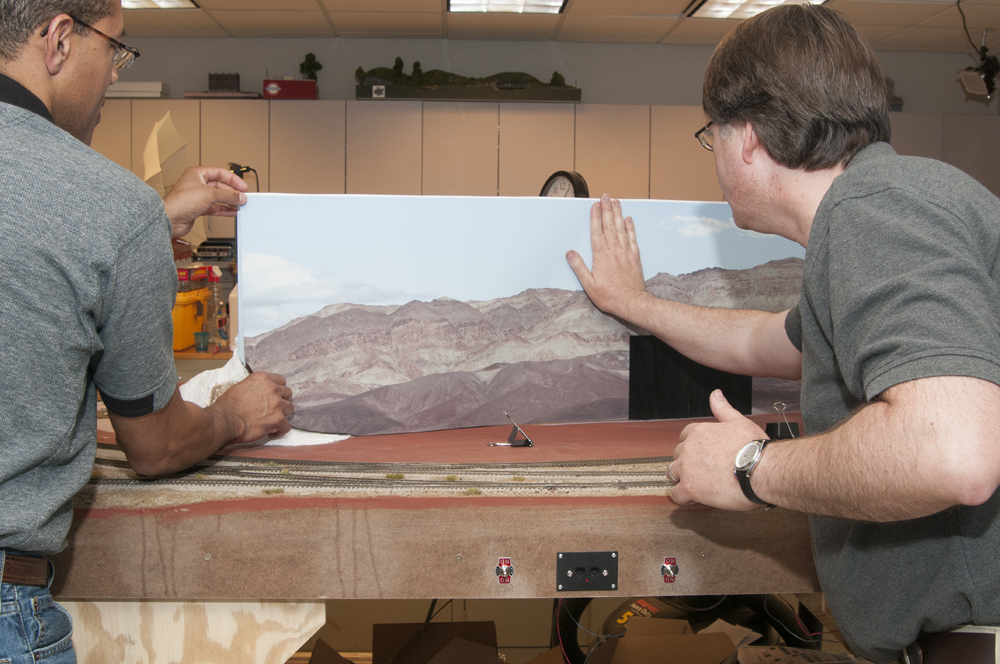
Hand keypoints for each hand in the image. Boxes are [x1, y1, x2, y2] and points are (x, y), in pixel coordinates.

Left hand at [163, 166, 248, 238]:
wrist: (170, 219)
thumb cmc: (180, 201)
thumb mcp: (209, 194)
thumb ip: (227, 195)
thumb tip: (240, 196)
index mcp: (197, 173)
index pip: (220, 173)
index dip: (233, 180)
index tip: (243, 187)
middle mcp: (197, 183)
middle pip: (220, 186)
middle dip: (232, 192)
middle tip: (242, 197)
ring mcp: (198, 196)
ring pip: (218, 197)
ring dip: (229, 202)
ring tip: (239, 205)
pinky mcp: (198, 208)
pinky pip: (215, 207)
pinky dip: (224, 209)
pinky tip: (231, 212)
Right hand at [210, 372, 293, 443]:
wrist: (225, 420)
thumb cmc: (227, 406)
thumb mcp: (240, 387)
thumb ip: (254, 387)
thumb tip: (258, 393)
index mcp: (262, 378)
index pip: (281, 380)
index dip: (278, 390)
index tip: (275, 396)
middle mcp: (272, 388)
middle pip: (287, 394)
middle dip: (282, 401)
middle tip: (273, 409)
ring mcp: (276, 404)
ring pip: (290, 408)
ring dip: (282, 415)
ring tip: (273, 421)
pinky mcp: (278, 419)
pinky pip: (287, 426)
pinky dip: (281, 430)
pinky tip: (272, 432)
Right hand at [566, 194, 649, 320]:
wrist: (632, 302)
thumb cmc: (610, 296)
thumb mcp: (589, 285)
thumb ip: (579, 268)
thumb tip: (570, 253)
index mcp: (602, 256)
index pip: (597, 232)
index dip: (595, 217)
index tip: (595, 205)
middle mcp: (614, 251)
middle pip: (609, 226)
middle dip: (607, 209)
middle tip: (605, 196)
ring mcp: (626, 253)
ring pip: (621, 229)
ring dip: (618, 214)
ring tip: (616, 201)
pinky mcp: (634, 257)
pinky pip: (632, 238)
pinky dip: (630, 227)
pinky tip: (628, 219)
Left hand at [670, 390, 767, 509]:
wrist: (761, 469)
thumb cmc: (753, 448)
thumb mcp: (738, 421)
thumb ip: (722, 408)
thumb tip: (715, 394)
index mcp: (698, 432)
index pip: (685, 437)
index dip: (693, 446)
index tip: (701, 454)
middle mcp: (688, 449)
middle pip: (678, 455)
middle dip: (687, 462)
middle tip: (703, 471)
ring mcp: (687, 469)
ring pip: (673, 474)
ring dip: (682, 479)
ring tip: (696, 484)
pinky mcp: (690, 488)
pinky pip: (676, 494)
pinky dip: (682, 497)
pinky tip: (692, 498)